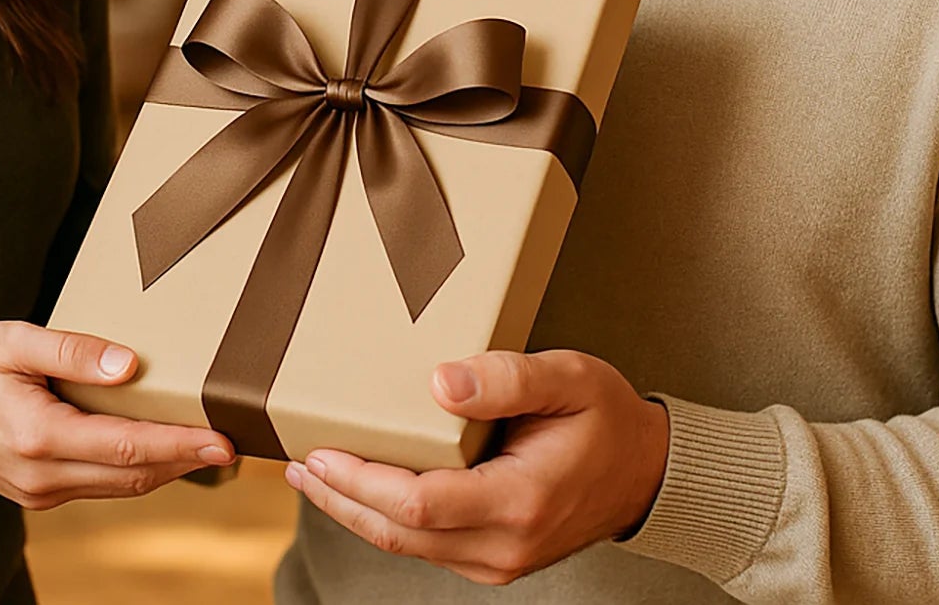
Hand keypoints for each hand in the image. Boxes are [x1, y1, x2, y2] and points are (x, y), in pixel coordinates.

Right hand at [0, 321, 233, 508]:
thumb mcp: (12, 340)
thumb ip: (72, 350)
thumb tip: (130, 364)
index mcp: (39, 436)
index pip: (127, 447)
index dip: (180, 444)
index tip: (223, 438)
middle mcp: (43, 475)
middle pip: (133, 475)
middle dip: (187, 460)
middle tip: (236, 441)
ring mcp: (40, 490)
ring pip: (120, 486)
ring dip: (167, 468)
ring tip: (209, 443)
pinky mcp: (38, 491)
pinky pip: (100, 484)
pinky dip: (136, 470)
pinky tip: (160, 448)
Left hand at [284, 349, 668, 585]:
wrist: (645, 472)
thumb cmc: (606, 418)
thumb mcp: (568, 379)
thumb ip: (508, 377)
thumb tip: (440, 381)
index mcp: (520, 501)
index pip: (419, 503)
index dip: (361, 481)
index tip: (318, 452)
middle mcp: (504, 545)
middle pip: (399, 533)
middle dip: (339, 499)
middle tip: (293, 464)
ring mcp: (498, 560)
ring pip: (406, 545)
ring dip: (353, 511)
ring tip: (309, 476)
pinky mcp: (492, 558)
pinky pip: (426, 544)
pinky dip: (385, 518)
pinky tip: (359, 490)